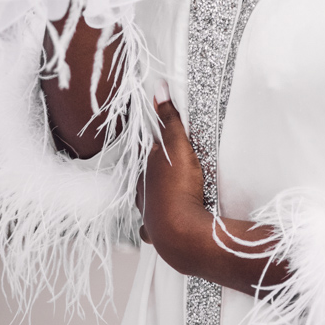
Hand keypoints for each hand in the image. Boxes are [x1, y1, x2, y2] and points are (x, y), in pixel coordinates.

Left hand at [136, 90, 209, 274]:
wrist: (181, 231)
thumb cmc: (178, 188)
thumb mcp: (176, 145)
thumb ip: (169, 118)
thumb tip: (158, 89)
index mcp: (146, 171)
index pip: (150, 154)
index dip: (159, 149)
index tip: (167, 146)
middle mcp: (143, 194)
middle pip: (147, 180)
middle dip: (155, 176)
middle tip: (171, 172)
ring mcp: (148, 216)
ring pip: (145, 205)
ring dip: (153, 201)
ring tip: (165, 198)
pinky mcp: (157, 236)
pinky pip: (151, 231)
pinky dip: (153, 229)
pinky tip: (157, 229)